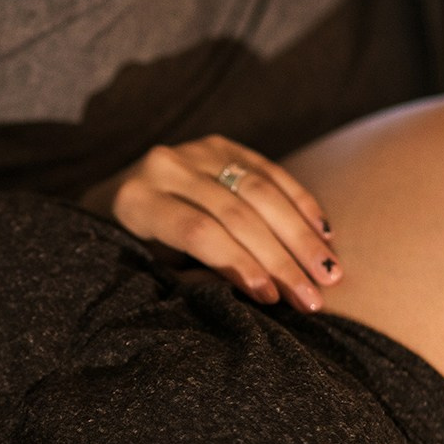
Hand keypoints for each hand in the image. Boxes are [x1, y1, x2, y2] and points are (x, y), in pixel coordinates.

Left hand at [82, 136, 340, 308]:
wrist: (112, 201)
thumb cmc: (134, 251)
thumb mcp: (151, 270)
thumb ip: (195, 276)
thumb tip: (259, 292)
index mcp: (137, 201)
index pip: (200, 231)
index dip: (239, 264)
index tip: (271, 298)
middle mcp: (165, 167)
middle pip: (236, 212)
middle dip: (281, 258)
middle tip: (314, 297)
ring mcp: (196, 150)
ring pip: (260, 190)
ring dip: (302, 234)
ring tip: (330, 273)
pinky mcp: (221, 145)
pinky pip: (270, 172)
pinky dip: (301, 203)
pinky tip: (325, 234)